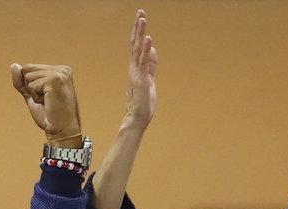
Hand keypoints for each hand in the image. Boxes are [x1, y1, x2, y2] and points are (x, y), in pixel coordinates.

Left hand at [9, 63, 82, 145]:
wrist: (61, 131)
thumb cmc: (49, 116)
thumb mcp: (32, 96)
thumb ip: (22, 82)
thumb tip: (13, 65)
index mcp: (60, 70)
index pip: (29, 68)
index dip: (30, 86)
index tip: (46, 98)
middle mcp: (62, 69)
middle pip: (27, 70)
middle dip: (31, 89)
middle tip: (47, 101)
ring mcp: (60, 73)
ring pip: (28, 77)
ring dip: (34, 94)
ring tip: (49, 102)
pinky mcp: (55, 80)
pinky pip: (32, 85)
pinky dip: (36, 97)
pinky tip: (49, 103)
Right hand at [121, 10, 157, 130]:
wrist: (136, 119)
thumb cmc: (142, 103)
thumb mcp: (149, 80)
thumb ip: (151, 66)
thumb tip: (153, 51)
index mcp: (136, 68)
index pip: (137, 46)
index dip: (138, 32)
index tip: (141, 17)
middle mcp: (134, 68)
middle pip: (135, 43)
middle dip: (138, 27)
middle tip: (140, 12)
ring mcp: (136, 73)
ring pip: (138, 49)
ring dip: (140, 34)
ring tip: (142, 19)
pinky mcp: (141, 80)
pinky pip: (144, 62)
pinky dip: (146, 50)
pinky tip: (148, 39)